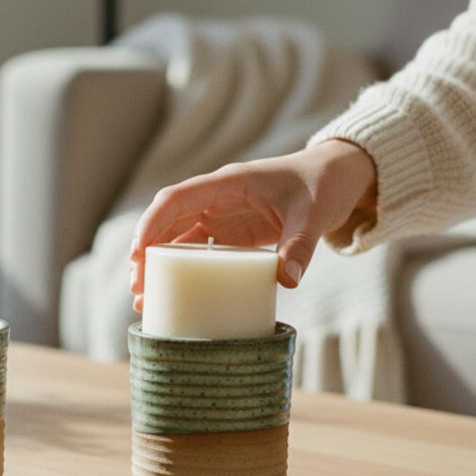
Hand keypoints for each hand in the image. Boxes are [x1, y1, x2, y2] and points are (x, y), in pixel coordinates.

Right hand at [129, 139, 376, 310]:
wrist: (338, 177)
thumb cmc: (322, 185)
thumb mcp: (314, 215)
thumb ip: (299, 246)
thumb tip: (286, 281)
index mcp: (228, 183)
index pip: (177, 198)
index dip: (153, 223)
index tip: (139, 254)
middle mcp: (217, 199)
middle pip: (168, 222)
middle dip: (147, 253)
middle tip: (137, 287)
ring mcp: (222, 217)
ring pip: (178, 239)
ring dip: (158, 265)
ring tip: (144, 298)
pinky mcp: (232, 234)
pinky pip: (198, 252)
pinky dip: (183, 271)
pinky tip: (174, 295)